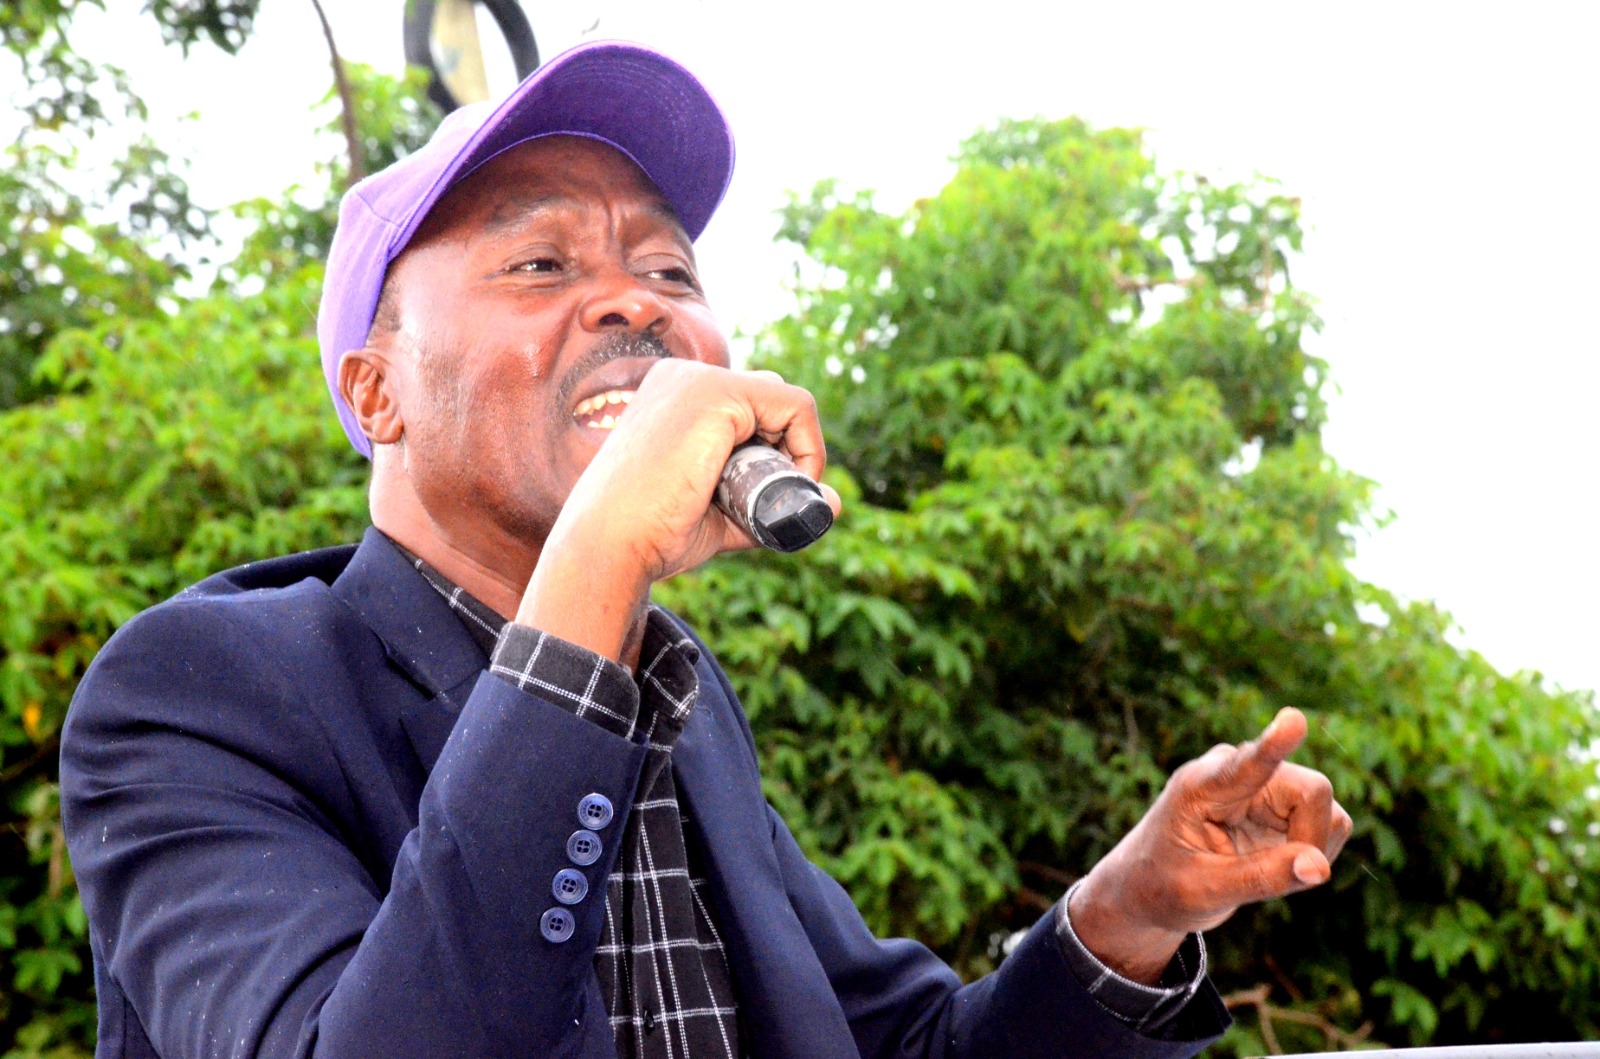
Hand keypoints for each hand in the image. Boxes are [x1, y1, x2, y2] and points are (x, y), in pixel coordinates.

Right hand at [517, 360, 839, 661]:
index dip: (774, 451)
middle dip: (788, 449)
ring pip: (787, 402)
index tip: (768, 496)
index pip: (750, 407)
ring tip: (770, 495)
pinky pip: (795, 405)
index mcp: (672, 395)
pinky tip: (792, 479)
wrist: (611, 545)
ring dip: (799, 450)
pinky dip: (809, 445)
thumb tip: (833, 504)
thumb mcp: (719, 513)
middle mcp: (683, 376)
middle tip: (773, 499)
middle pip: (772, 399)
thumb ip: (770, 504)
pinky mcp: (717, 393)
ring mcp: (699, 379)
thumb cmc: (653, 534)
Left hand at [1069, 707, 1351, 982]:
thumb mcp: (1204, 891)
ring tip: (1261, 870)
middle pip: (1312, 792)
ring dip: (1311, 848)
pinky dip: (1314, 852)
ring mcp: (1263, 782)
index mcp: (1202, 786)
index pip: (1246, 763)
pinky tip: (1275, 863)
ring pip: (1326, 808)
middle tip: (1281, 879)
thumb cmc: (1164, 886)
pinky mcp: (1281, 800)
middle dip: (1310, 840)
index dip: (1274, 743)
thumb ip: (1261, 878)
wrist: (1149, 886)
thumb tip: (1321, 867)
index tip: (1293, 720)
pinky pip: (1329, 822)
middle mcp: (1237, 772)